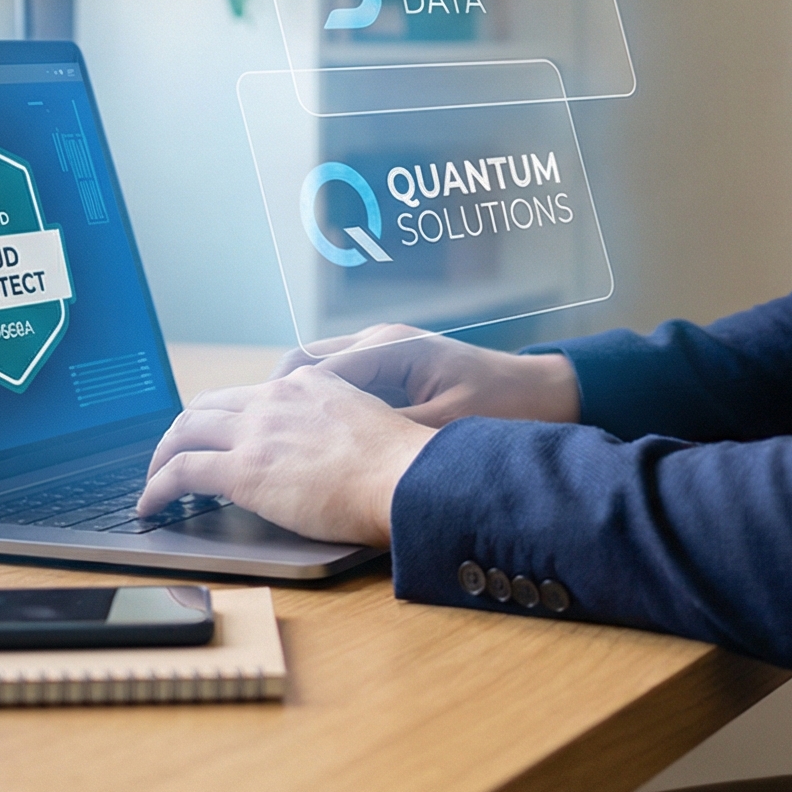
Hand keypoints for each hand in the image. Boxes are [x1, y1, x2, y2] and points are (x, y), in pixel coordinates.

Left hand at [135, 368, 432, 546]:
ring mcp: (256, 431)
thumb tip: (327, 451)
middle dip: (183, 431)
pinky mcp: (242, 469)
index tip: (217, 435)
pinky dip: (156, 488)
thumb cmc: (399, 466)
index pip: (249, 394)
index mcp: (306, 385)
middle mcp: (275, 398)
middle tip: (173, 456)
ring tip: (154, 482)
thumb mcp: (365, 423)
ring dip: (162, 456)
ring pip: (184, 432)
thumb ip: (336, 425)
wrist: (404, 477)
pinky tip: (150, 506)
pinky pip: (180, 472)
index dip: (223, 416)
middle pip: (207, 405)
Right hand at [272, 324, 580, 427]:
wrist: (549, 394)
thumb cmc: (503, 409)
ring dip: (291, 403)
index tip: (244, 434)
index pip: (308, 369)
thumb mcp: (445, 429)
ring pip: (317, 372)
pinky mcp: (396, 369)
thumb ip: (391, 434)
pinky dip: (318, 406)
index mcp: (389, 348)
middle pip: (301, 364)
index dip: (272, 403)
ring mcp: (387, 352)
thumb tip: (340, 451)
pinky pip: (340, 382)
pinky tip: (310, 440)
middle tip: (242, 439)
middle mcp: (380, 341)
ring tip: (267, 443)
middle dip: (269, 400)